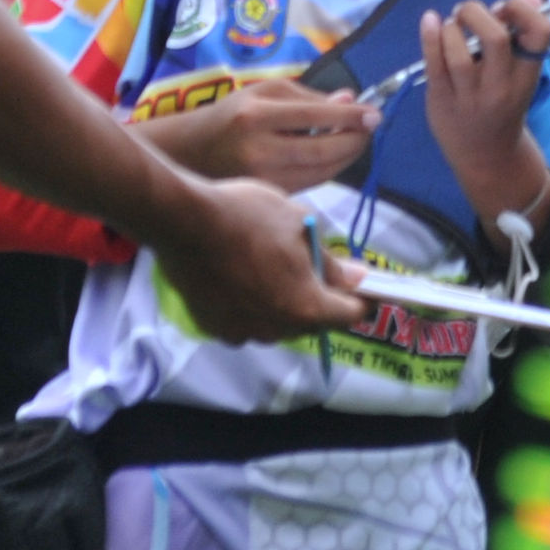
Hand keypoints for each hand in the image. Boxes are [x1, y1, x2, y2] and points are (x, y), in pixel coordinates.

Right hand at [141, 76, 376, 190]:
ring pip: (322, 172)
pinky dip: (328, 170)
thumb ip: (310, 97)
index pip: (317, 117)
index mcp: (257, 116)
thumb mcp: (265, 92)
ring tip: (355, 140)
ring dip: (347, 157)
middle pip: (324, 151)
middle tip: (370, 129)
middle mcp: (258, 150)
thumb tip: (352, 101)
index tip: (376, 114)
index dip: (352, 118)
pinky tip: (332, 156)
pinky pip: (309, 183)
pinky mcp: (266, 196)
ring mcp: (261, 179)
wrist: (188, 153)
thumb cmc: (231, 115)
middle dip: (356, 141)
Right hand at [141, 170, 368, 342]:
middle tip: (316, 267)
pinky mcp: (211, 326)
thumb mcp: (302, 227)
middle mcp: (273, 330)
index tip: (367, 287)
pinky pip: (245, 322)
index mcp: (304, 307)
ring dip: (284, 303)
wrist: (182, 221)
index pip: (349, 315)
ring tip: (275, 268)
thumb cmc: (250, 217)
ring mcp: (239, 332)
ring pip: (277, 323)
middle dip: (321, 298)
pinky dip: (252, 306)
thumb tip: (358, 278)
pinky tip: (244, 277)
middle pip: (312, 321)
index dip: (363, 299)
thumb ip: (331, 262)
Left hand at [423, 0, 549, 237]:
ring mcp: (469, 96)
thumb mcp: (523, 74)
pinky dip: (429, 36)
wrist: (486, 154)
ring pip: (459, 53)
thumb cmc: (505, 102)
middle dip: (478, 13)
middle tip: (468, 12)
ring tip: (451, 26)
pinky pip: (433, 64)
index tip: (507, 8)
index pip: (539, 33)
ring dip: (452, 27)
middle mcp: (501, 87)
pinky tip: (429, 20)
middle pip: (495, 39)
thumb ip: (523, 35)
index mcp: (527, 75)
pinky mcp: (441, 100)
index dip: (524, 9)